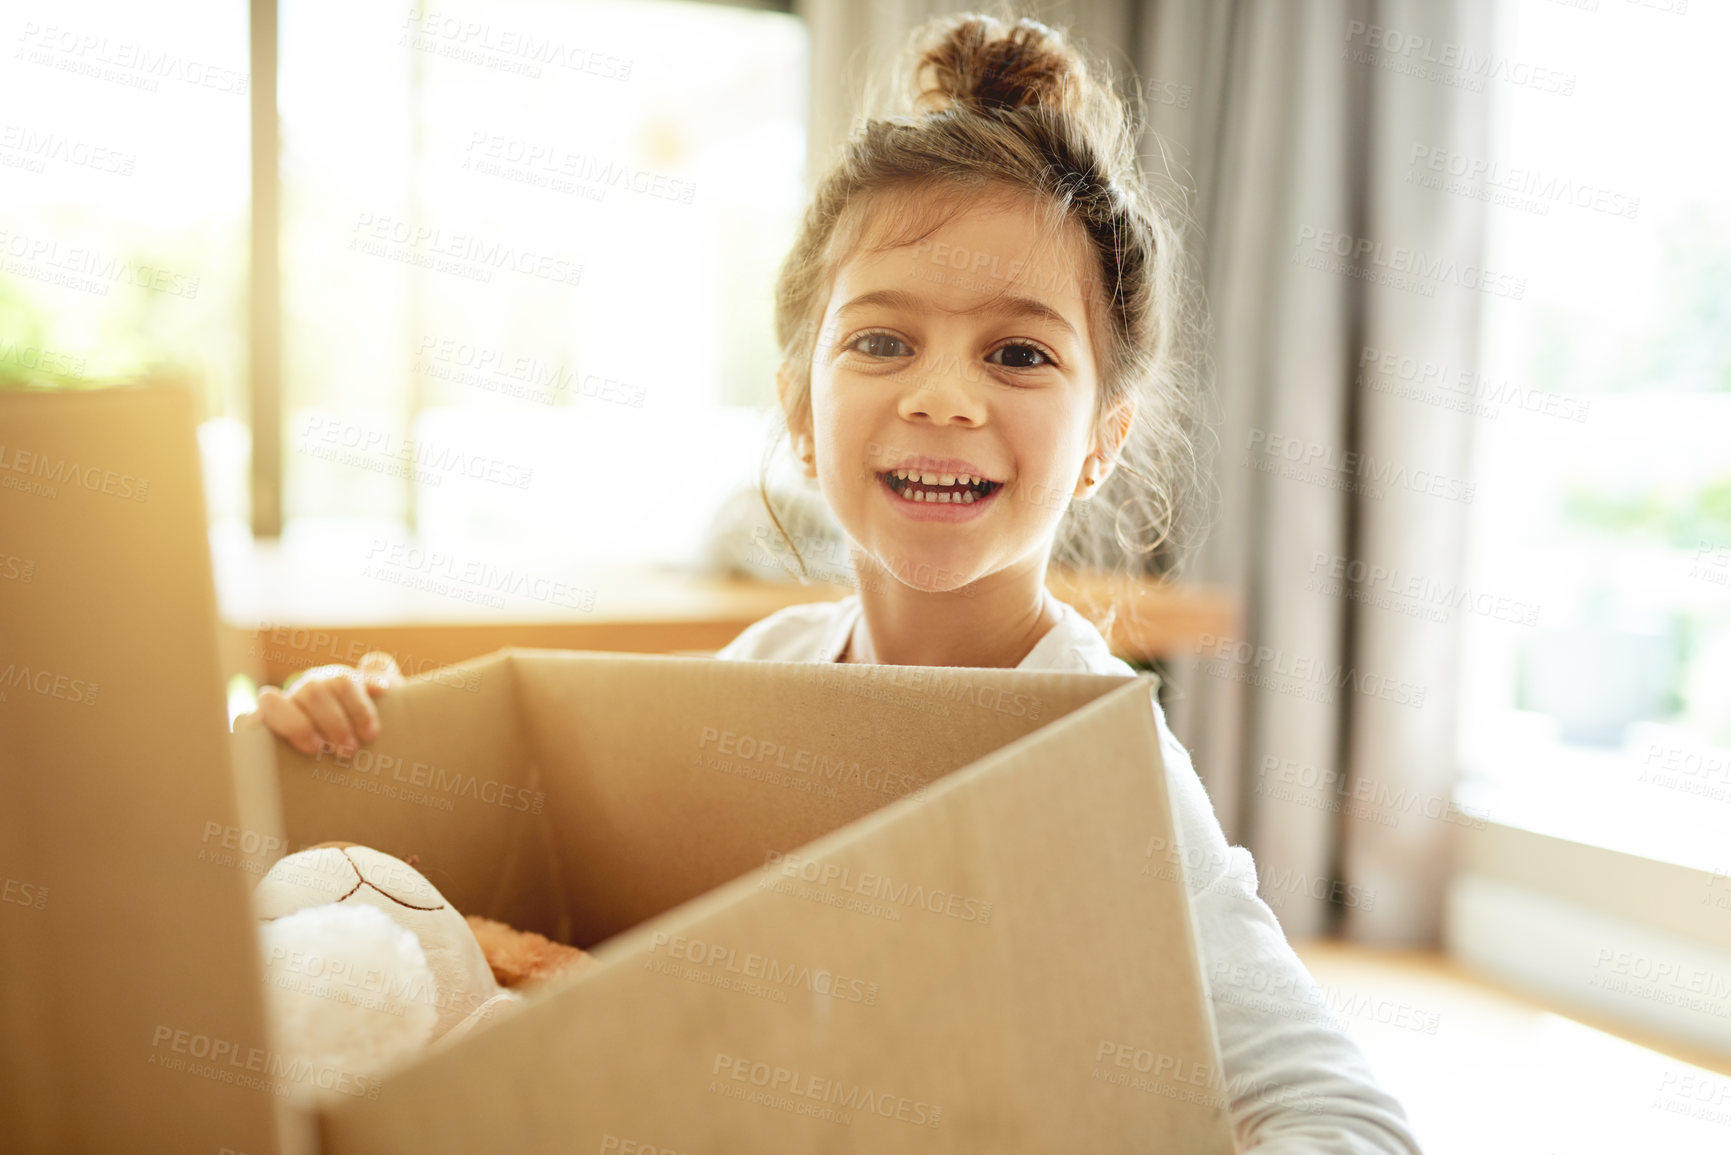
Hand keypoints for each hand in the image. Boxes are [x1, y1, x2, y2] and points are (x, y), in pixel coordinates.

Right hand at [236, 651, 403, 756]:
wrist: (335, 760)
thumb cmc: (359, 735)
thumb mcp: (376, 713)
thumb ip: (380, 685)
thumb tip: (377, 670)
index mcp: (334, 684)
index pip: (344, 683)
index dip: (358, 705)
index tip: (372, 732)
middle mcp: (305, 690)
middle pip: (314, 691)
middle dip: (333, 722)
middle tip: (348, 750)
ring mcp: (280, 707)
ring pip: (275, 700)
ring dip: (297, 725)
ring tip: (316, 749)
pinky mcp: (257, 728)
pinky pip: (244, 720)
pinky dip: (248, 724)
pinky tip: (253, 732)